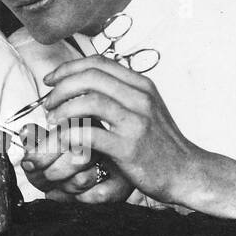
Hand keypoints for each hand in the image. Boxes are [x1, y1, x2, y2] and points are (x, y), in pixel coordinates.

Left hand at [40, 58, 201, 205]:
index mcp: (142, 85)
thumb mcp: (146, 110)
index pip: (99, 62)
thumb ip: (121, 95)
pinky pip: (90, 134)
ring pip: (89, 101)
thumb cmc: (161, 145)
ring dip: (63, 109)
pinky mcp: (129, 147)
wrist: (186, 172)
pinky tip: (63, 140)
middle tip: (49, 104)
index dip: (69, 68)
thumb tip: (85, 86)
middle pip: (90, 77)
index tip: (51, 80)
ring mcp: (136, 122)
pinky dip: (70, 134)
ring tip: (53, 122)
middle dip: (61, 87)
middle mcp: (140, 98)